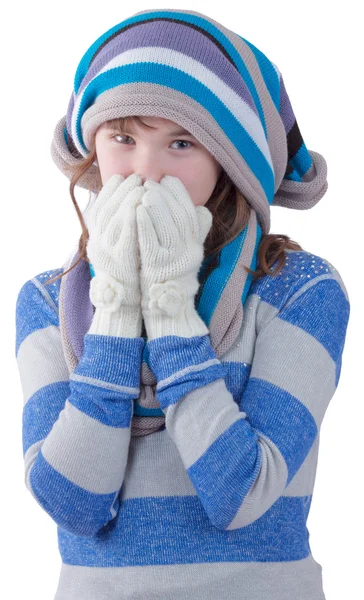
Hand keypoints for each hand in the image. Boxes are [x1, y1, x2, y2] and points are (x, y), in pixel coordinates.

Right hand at [85, 173, 144, 336]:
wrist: (125, 300)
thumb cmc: (127, 267)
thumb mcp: (118, 244)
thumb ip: (120, 224)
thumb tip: (129, 199)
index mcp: (95, 236)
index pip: (99, 204)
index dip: (112, 189)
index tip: (125, 177)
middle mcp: (97, 242)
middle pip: (106, 207)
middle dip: (122, 190)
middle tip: (137, 178)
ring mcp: (106, 252)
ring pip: (113, 218)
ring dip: (127, 199)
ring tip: (141, 187)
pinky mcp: (119, 261)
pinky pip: (124, 235)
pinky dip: (131, 218)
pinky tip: (141, 206)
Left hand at [136, 175, 212, 339]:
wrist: (168, 307)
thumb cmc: (175, 275)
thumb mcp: (189, 252)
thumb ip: (194, 231)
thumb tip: (200, 209)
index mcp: (194, 244)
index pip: (190, 212)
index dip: (180, 193)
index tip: (168, 179)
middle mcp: (186, 250)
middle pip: (178, 217)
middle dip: (165, 196)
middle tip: (152, 182)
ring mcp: (172, 259)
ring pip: (166, 227)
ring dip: (156, 207)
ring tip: (145, 192)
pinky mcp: (155, 267)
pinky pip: (150, 242)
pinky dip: (145, 224)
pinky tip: (137, 211)